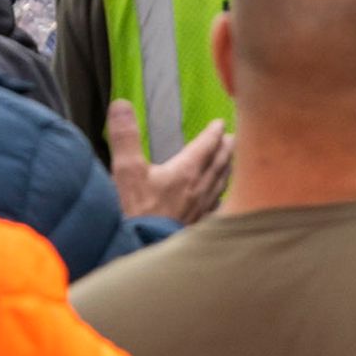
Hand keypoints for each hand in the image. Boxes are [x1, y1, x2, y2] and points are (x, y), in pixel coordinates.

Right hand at [108, 103, 233, 226]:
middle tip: (233, 139)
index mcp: (185, 172)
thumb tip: (121, 106)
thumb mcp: (125, 170)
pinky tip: (219, 203)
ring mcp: (200, 211)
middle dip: (226, 149)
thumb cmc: (136, 213)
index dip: (213, 133)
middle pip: (218, 164)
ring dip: (226, 171)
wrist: (142, 249)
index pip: (205, 147)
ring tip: (230, 164)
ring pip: (220, 186)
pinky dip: (220, 199)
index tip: (220, 124)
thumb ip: (125, 136)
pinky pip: (215, 209)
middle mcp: (198, 190)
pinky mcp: (196, 228)